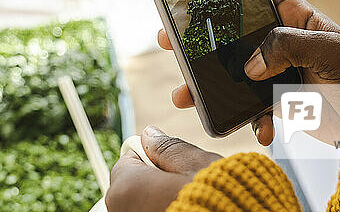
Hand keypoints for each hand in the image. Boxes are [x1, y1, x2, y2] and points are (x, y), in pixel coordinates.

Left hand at [106, 126, 220, 211]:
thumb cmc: (217, 202)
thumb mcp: (196, 164)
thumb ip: (168, 147)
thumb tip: (151, 135)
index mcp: (128, 187)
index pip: (127, 159)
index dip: (151, 156)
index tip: (171, 161)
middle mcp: (122, 211)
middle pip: (131, 185)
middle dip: (153, 179)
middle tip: (183, 183)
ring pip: (140, 203)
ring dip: (157, 198)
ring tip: (186, 201)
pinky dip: (161, 210)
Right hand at [159, 0, 339, 144]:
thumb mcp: (329, 50)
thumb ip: (288, 48)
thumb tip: (250, 65)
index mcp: (292, 17)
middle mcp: (277, 42)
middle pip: (231, 34)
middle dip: (200, 37)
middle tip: (172, 39)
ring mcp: (274, 71)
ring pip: (231, 73)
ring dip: (207, 85)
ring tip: (184, 94)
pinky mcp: (275, 100)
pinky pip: (251, 108)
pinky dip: (249, 120)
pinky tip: (258, 128)